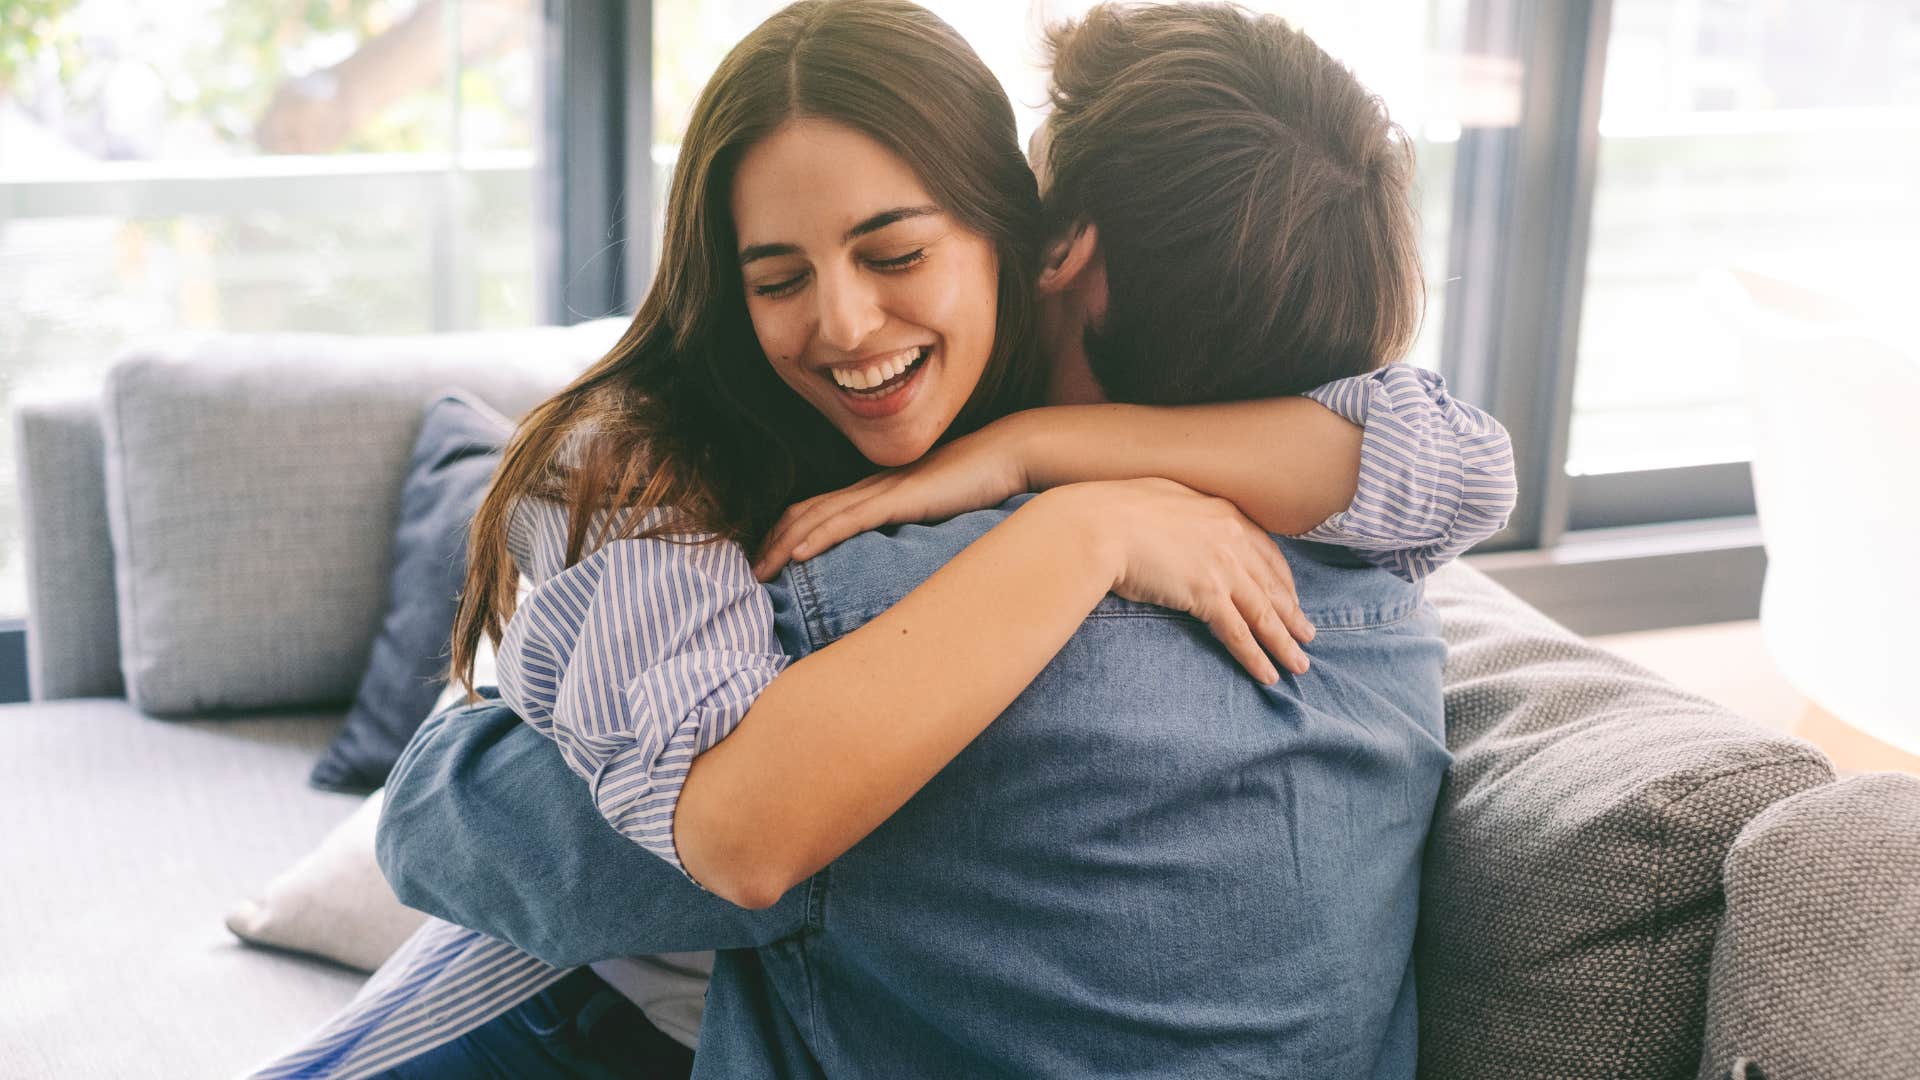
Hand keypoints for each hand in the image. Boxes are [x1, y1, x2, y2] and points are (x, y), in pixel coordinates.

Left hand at [753, 422, 1029, 580]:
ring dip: (784, 544)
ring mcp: (883, 491)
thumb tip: (902, 560)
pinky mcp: (899, 499)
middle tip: (749, 574)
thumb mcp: (939, 511)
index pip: (819, 510)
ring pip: (818, 517)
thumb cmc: (979, 484)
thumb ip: (916, 528)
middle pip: (806, 513)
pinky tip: (798, 554)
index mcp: (878, 491)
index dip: (788, 534)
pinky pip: (849, 519)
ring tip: (760, 571)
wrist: (1007, 455)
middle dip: (772, 543)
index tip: (770, 562)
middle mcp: (871, 488)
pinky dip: (819, 536)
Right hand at [1056, 478, 1314, 682]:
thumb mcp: (1159, 497)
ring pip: (1264, 613)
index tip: (1291, 598)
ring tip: (1299, 665)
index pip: (1265, 551)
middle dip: (1292, 614)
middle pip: (1272, 584)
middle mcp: (1231, 538)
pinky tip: (1269, 674)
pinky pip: (1239, 632)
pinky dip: (1256, 656)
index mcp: (1222, 513)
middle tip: (1308, 636)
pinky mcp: (1206, 594)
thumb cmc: (1113, 510)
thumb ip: (1182, 513)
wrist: (1096, 524)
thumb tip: (1177, 523)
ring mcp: (1222, 566)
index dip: (1282, 580)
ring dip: (1284, 642)